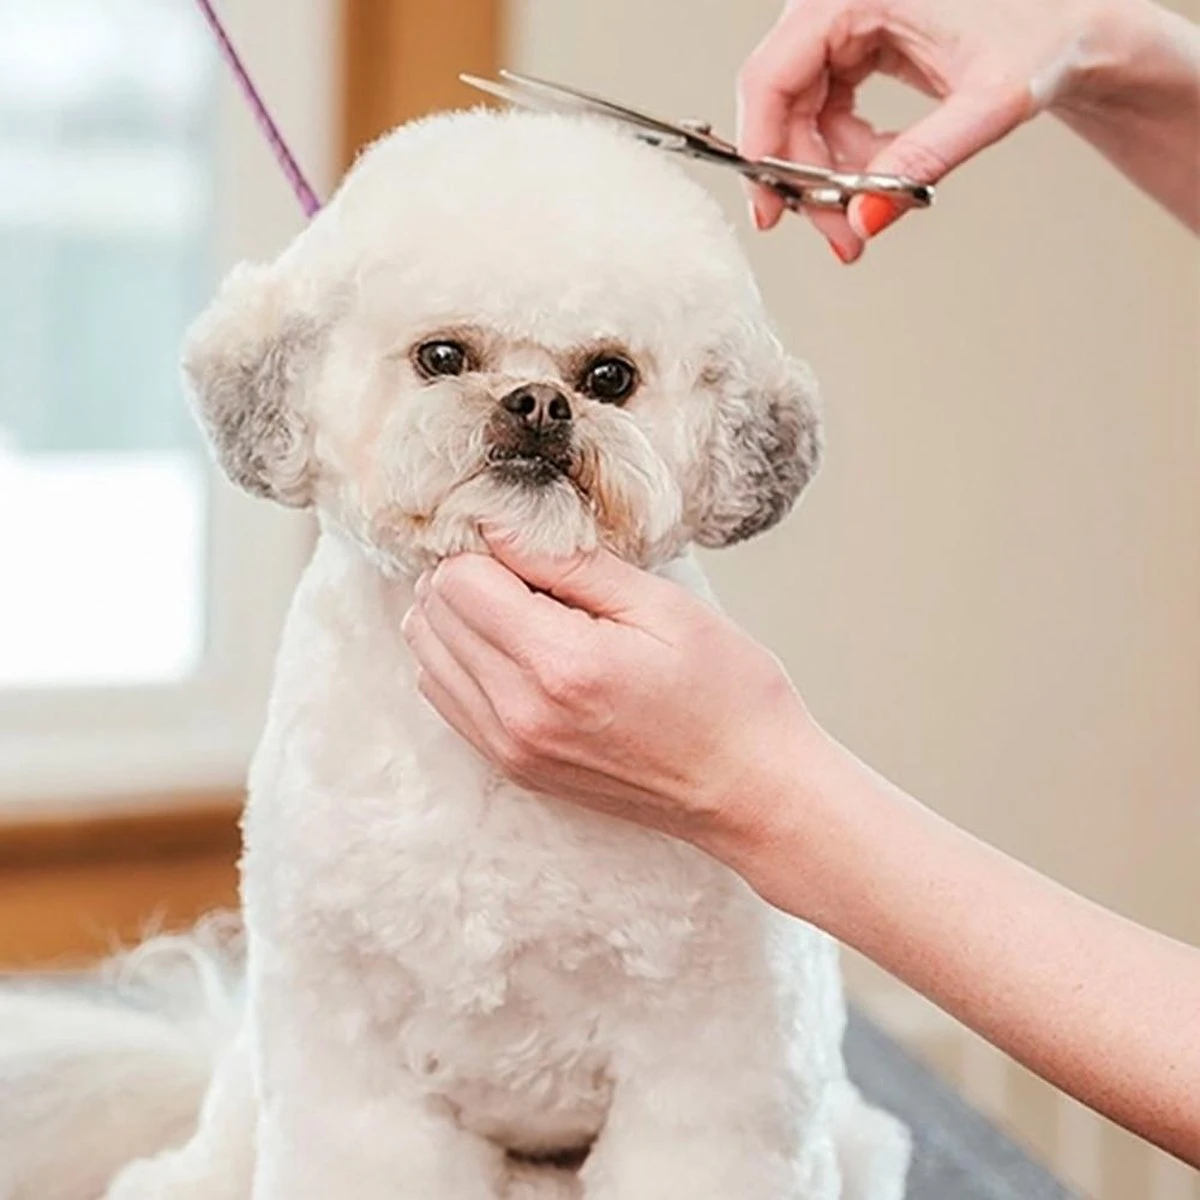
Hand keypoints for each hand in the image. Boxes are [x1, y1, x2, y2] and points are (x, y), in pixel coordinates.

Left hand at [400, 537, 817, 859]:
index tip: (531, 543)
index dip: (487, 545)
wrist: (750, 790)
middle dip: (467, 577)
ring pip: (426, 657)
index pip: (458, 580)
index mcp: (558, 665)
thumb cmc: (726, 694)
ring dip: (460, 619)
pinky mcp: (513, 767)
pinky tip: (518, 649)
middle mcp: (517, 714)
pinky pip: (447, 700)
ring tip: (526, 609)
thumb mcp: (662, 606)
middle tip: (531, 571)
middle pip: (430, 616)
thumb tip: (499, 525)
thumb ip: (572, 564)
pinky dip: (464, 661)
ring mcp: (509, 749)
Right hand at [736, 0, 1160, 258]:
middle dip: (804, 175)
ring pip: (802, 114)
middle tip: (838, 232)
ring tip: (878, 197)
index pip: (772, 75)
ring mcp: (848, 21)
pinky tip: (883, 167)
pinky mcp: (859, 44)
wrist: (1079, 28)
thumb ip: (921, 159)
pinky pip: (827, 111)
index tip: (771, 209)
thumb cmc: (1048, 35)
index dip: (762, 148)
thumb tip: (865, 216)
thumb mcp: (988, 101)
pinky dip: (847, 153)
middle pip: (781, 101)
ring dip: (829, 171)